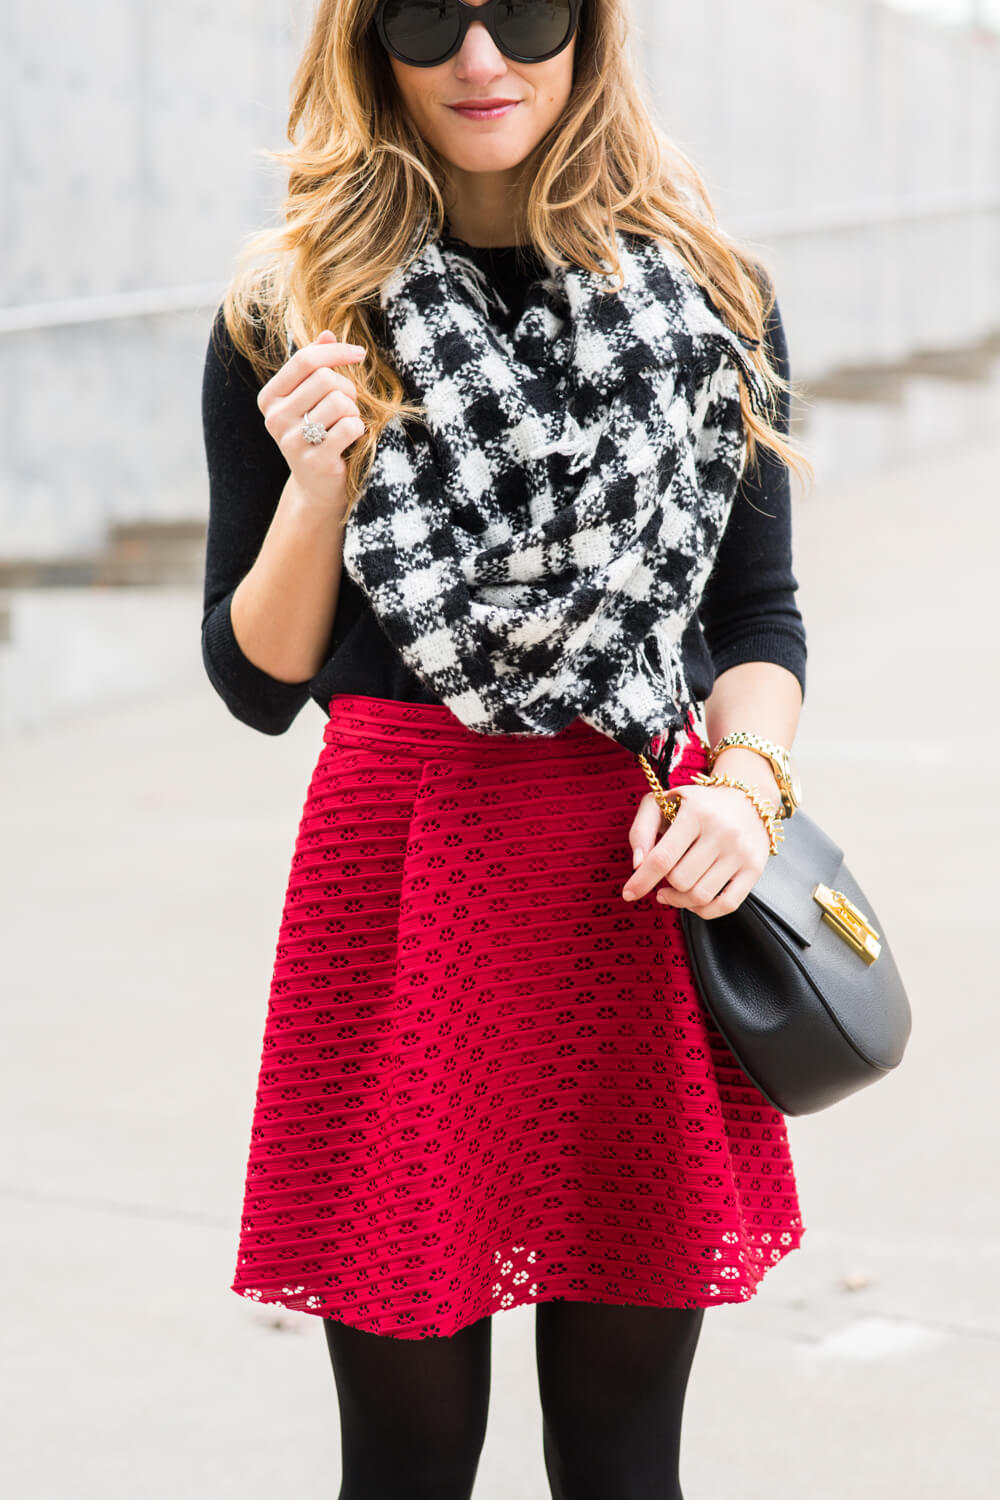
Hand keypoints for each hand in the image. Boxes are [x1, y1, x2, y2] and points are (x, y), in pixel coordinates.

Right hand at [257, 332, 367, 502]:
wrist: (318, 487)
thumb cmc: (318, 434)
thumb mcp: (311, 398)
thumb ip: (316, 366)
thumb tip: (328, 333)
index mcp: (270, 397)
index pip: (305, 359)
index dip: (337, 352)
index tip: (360, 354)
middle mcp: (275, 418)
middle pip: (325, 379)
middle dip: (347, 389)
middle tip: (348, 406)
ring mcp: (292, 441)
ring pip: (340, 402)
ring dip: (353, 411)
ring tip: (346, 425)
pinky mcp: (314, 460)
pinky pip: (350, 426)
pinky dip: (358, 430)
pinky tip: (350, 440)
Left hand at [622, 781, 775, 918]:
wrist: (747, 799)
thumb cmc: (697, 804)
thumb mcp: (662, 803)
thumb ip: (640, 830)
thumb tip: (638, 865)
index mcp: (696, 813)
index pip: (663, 857)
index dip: (642, 880)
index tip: (628, 894)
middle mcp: (723, 831)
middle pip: (681, 880)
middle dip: (664, 884)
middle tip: (661, 878)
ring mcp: (741, 852)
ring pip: (701, 896)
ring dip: (679, 900)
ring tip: (672, 891)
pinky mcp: (755, 869)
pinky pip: (727, 905)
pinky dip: (704, 910)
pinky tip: (693, 901)